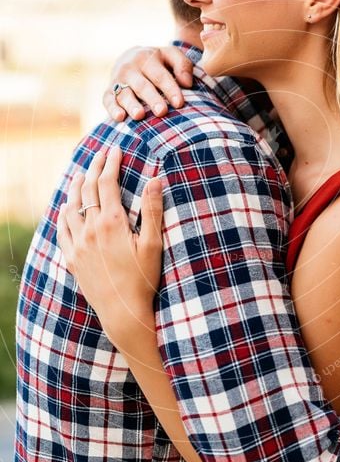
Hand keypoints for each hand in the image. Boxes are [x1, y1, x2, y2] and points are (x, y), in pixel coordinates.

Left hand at [57, 146, 163, 346]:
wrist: (122, 312)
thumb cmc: (143, 280)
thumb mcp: (153, 244)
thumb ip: (152, 210)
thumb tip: (155, 179)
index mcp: (112, 223)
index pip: (107, 183)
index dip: (111, 163)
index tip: (115, 149)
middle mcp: (90, 230)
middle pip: (87, 189)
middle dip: (94, 167)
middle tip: (100, 154)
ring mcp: (78, 244)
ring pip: (71, 206)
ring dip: (75, 186)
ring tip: (80, 174)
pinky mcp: (72, 258)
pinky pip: (62, 229)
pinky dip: (63, 213)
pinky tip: (66, 207)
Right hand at [104, 45, 193, 121]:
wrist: (129, 58)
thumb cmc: (157, 62)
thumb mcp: (171, 56)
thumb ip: (183, 65)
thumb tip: (187, 83)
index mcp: (147, 58)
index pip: (160, 76)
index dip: (170, 89)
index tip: (179, 103)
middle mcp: (130, 68)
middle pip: (143, 86)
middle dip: (152, 99)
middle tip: (161, 112)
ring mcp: (118, 79)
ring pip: (124, 93)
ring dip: (131, 105)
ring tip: (139, 115)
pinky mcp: (108, 91)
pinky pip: (108, 99)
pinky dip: (112, 108)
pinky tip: (120, 117)